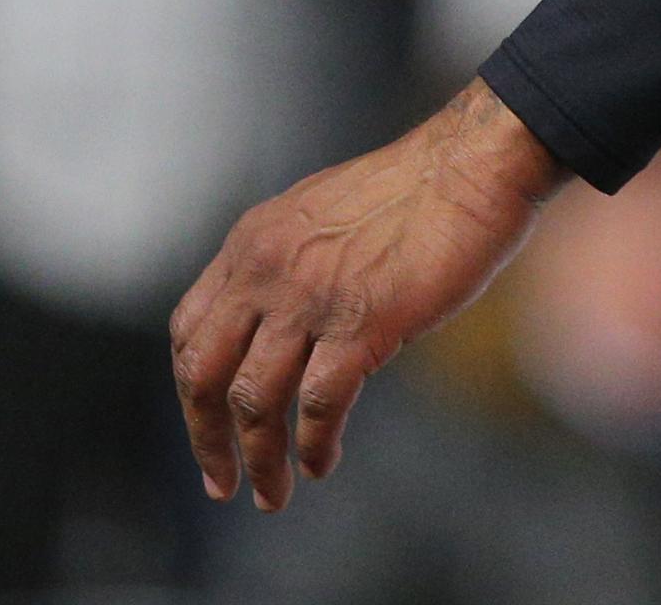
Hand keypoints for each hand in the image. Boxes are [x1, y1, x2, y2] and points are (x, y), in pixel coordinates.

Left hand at [170, 82, 564, 508]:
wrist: (472, 167)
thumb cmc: (414, 190)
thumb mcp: (318, 216)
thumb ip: (286, 264)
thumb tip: (277, 324)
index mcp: (251, 243)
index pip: (189, 332)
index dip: (191, 391)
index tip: (207, 428)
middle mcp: (265, 271)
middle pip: (203, 374)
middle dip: (207, 439)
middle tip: (223, 482)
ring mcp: (310, 299)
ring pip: (254, 402)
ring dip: (259, 459)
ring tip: (274, 493)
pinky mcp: (362, 324)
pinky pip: (319, 406)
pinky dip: (314, 445)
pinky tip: (322, 463)